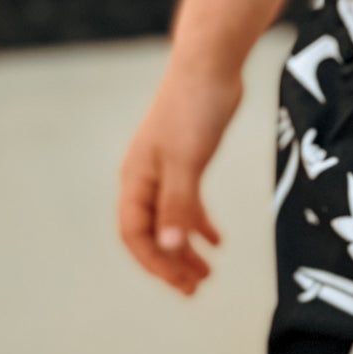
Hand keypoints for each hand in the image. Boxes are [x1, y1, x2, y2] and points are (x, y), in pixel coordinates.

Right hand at [118, 56, 242, 295]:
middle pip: (152, 233)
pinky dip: (199, 224)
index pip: (135, 234)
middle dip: (171, 264)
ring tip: (207, 274)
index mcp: (136, 179)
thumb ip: (178, 204)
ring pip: (170, 221)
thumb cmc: (194, 109)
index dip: (155, 263)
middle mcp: (146, 178)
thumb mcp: (187, 161)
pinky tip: (217, 241)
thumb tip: (168, 246)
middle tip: (196, 289)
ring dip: (185, 249)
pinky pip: (187, 203)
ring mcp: (166, 170)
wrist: (211, 65)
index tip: (181, 283)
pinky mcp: (188, 161)